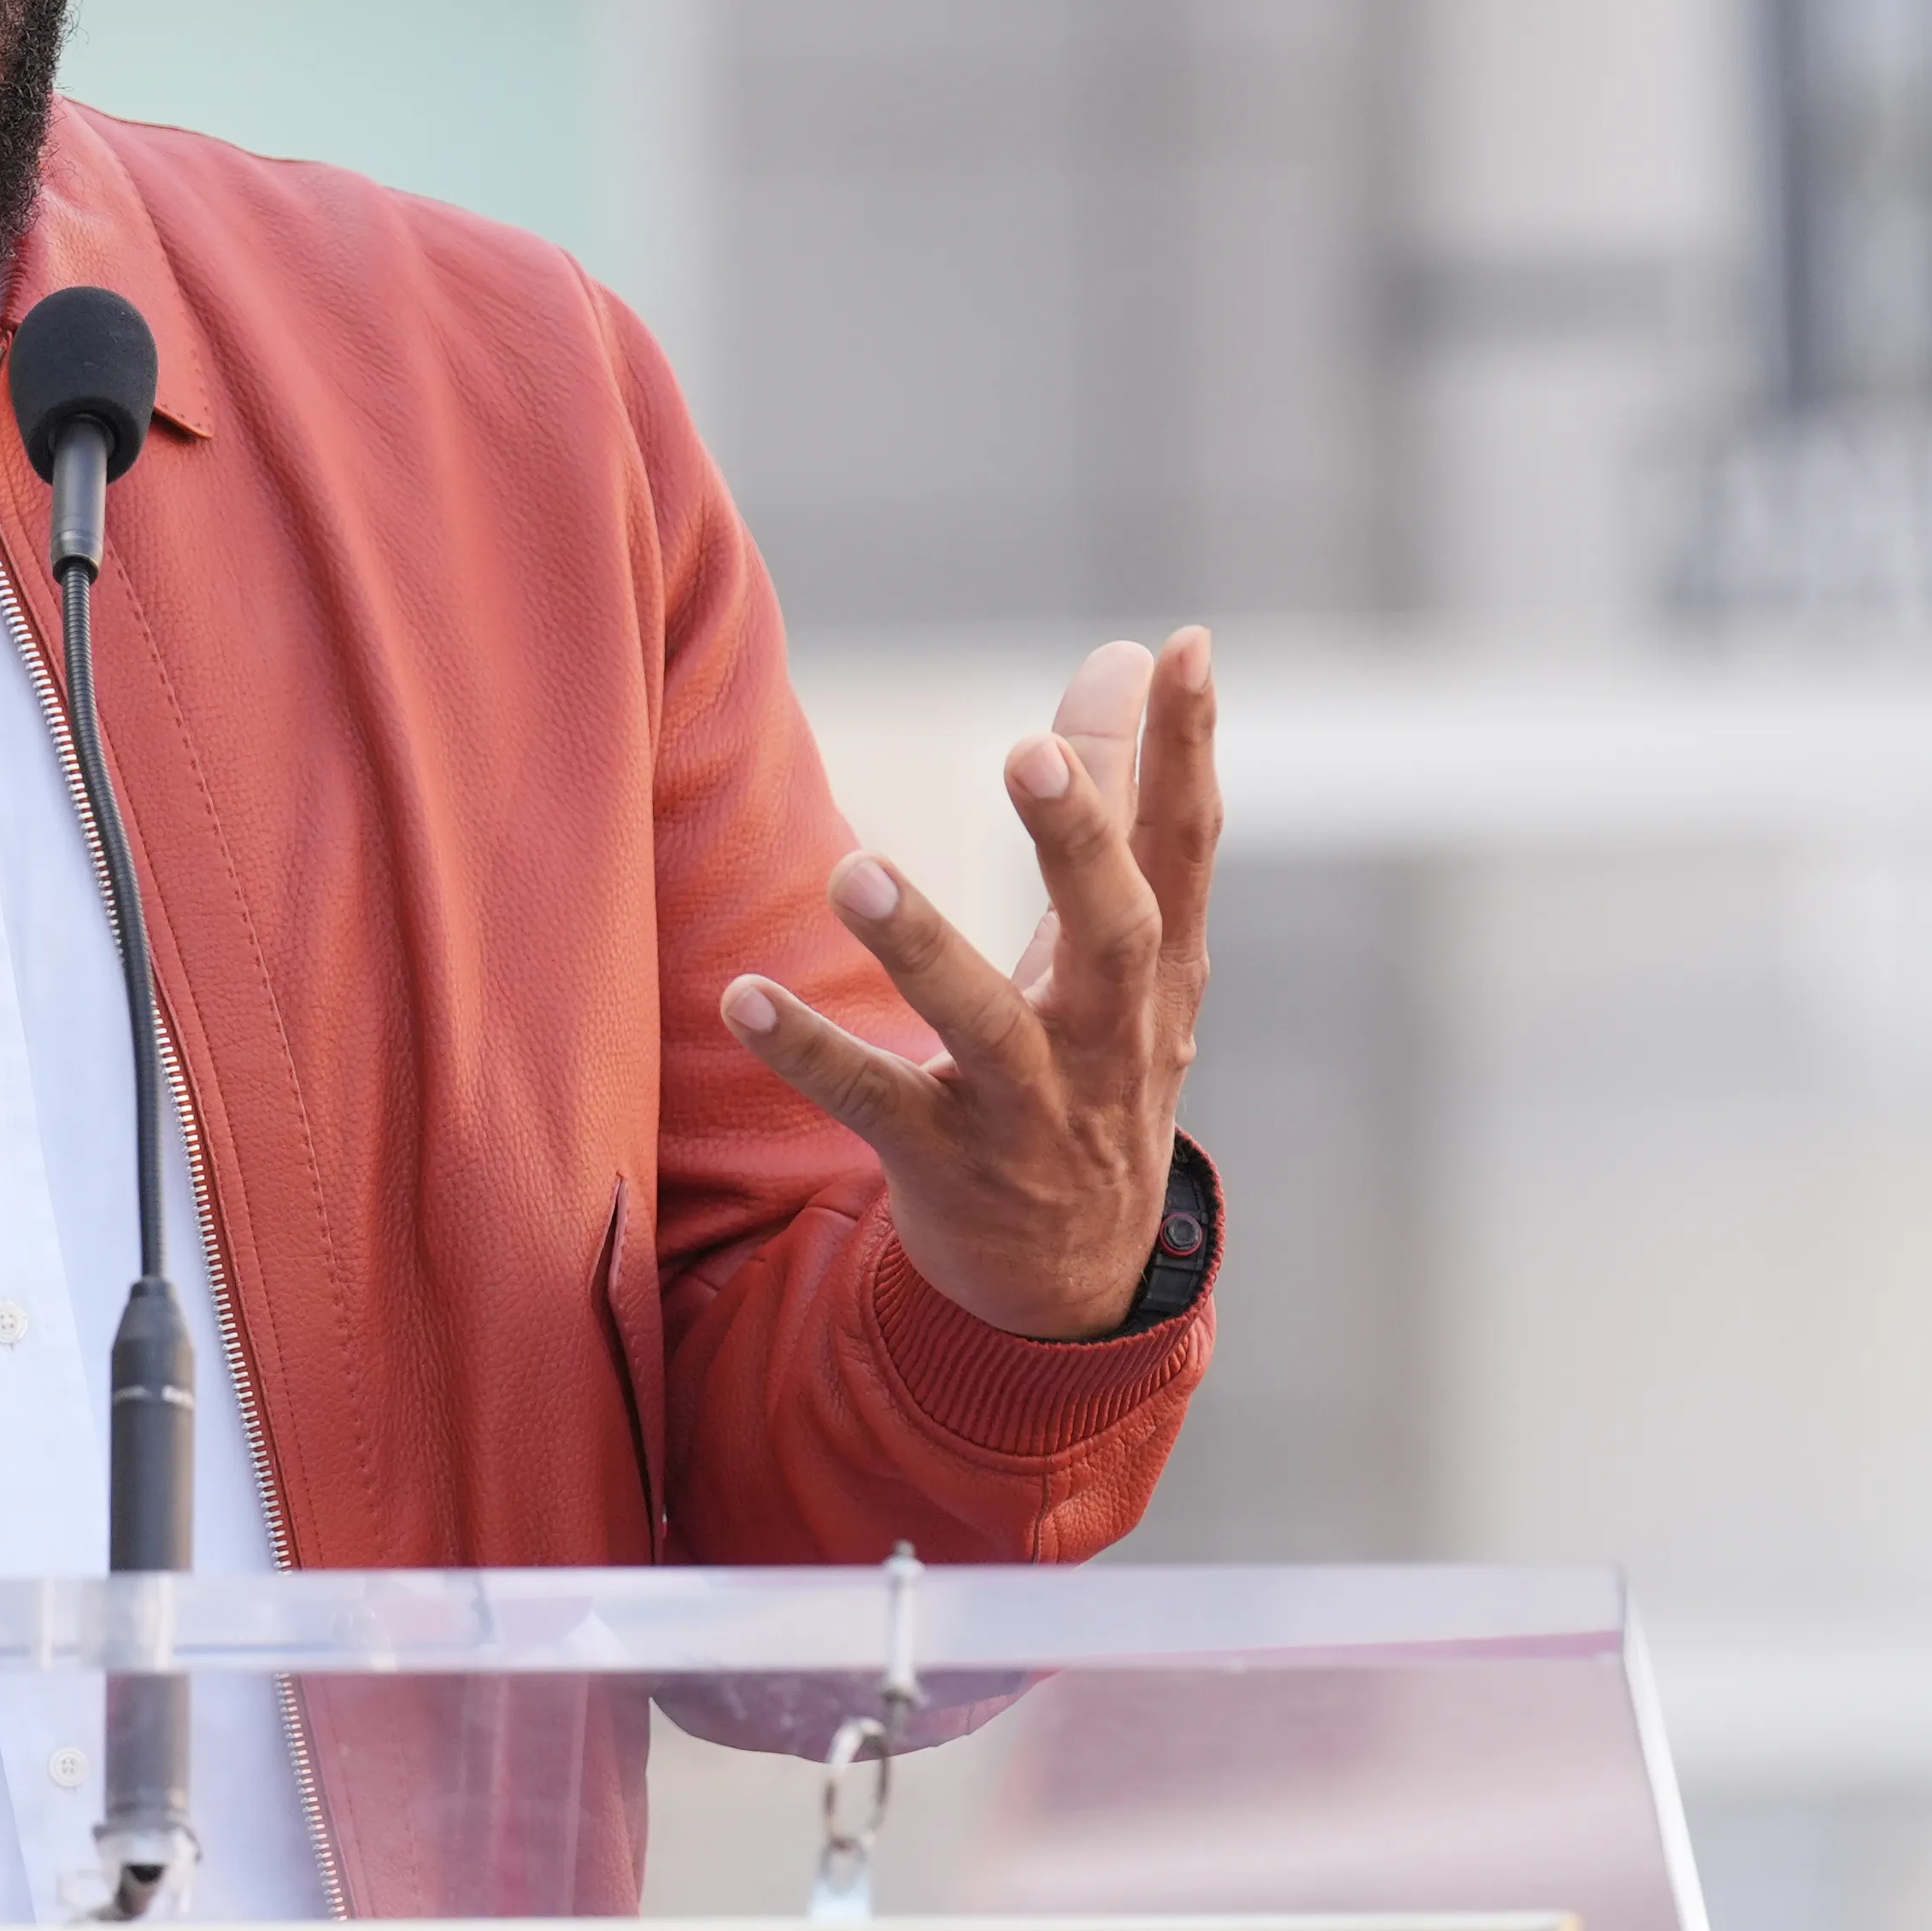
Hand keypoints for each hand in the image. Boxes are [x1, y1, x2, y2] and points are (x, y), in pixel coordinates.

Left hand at [722, 631, 1218, 1339]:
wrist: (1075, 1284)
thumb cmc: (1097, 1068)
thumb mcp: (1128, 951)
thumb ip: (1120, 804)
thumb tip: (1128, 649)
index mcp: (1158, 971)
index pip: (1184, 845)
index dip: (1188, 747)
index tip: (1180, 646)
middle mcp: (1110, 1036)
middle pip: (1112, 929)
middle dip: (1076, 842)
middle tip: (1028, 750)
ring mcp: (1031, 1108)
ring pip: (986, 1024)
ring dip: (922, 945)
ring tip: (856, 871)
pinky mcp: (948, 1166)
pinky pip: (873, 1103)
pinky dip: (810, 1053)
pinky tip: (742, 999)